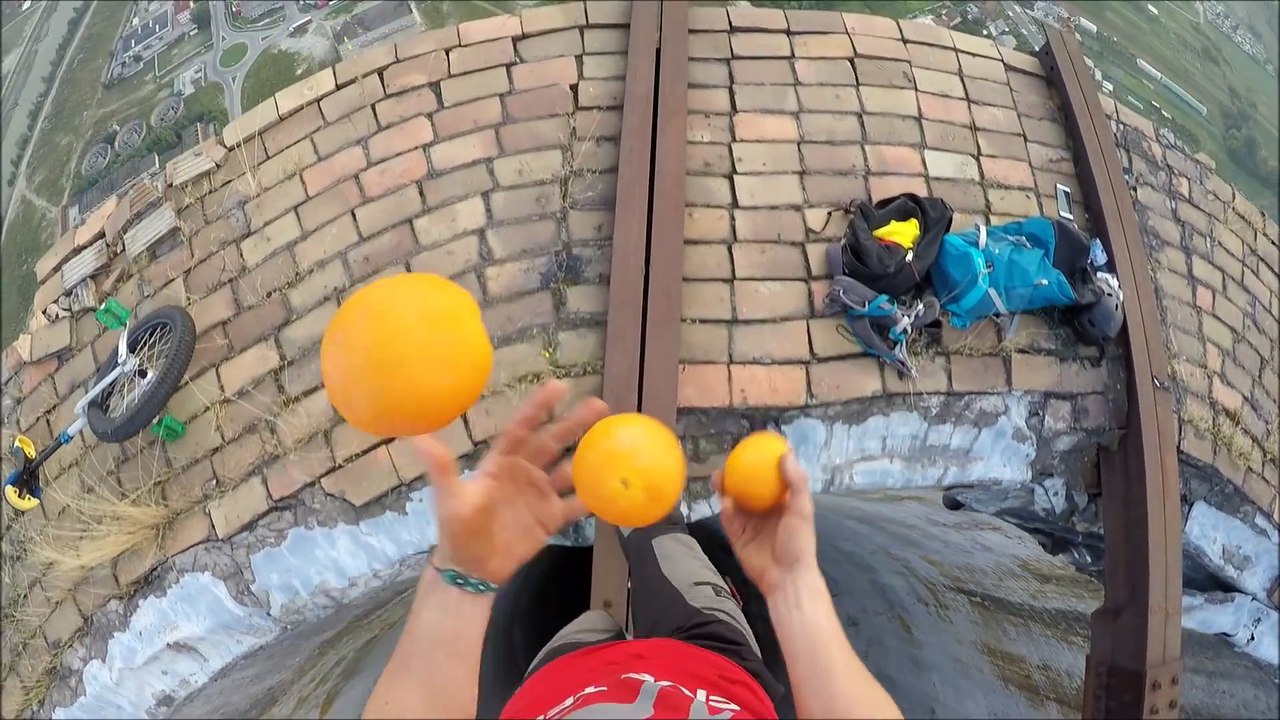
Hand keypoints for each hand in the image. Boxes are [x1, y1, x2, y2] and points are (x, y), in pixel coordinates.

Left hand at [415, 380, 608, 584]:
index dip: (539, 407)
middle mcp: (524, 473)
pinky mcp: (551, 518)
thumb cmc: (458, 530)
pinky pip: (577, 504)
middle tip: (599, 405)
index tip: (558, 386)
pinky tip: (613, 485)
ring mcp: (540, 495)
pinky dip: (594, 496)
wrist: (471, 570)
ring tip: (612, 440)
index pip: (523, 428)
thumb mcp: (450, 498)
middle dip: (575, 424)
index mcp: (501, 462)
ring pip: (569, 469)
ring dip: (589, 455)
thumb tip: (417, 436)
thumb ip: (442, 467)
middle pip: (553, 443)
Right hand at [712, 453, 818, 598]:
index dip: (762, 462)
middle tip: (729, 460)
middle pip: (747, 486)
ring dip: (725, 488)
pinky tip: (725, 501)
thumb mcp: (802, 510)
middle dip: (737, 473)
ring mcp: (749, 523)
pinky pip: (728, 519)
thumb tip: (785, 454)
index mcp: (781, 502)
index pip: (770, 477)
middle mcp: (764, 510)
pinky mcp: (737, 535)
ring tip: (718, 476)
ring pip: (733, 500)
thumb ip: (795, 482)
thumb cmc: (799, 543)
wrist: (785, 577)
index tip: (755, 446)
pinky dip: (725, 509)